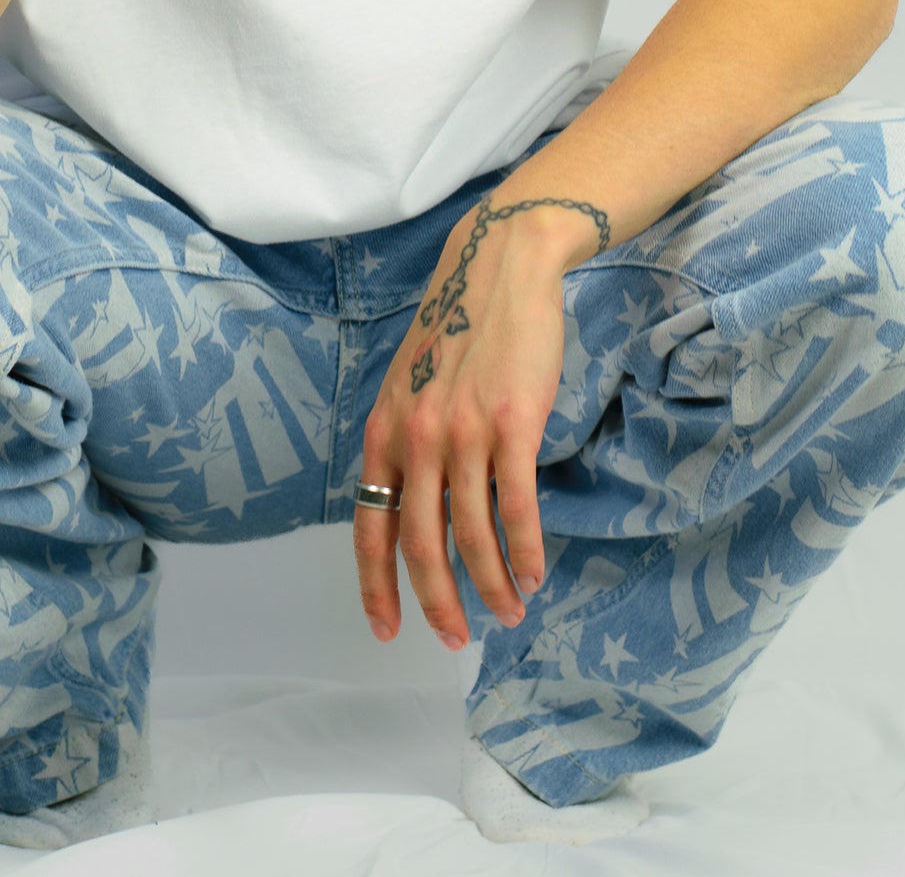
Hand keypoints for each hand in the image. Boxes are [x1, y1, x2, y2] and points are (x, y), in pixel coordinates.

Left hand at [353, 195, 568, 649]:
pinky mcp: (511, 424)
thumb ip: (407, 443)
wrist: (498, 266)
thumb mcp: (411, 385)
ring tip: (510, 609)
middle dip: (439, 604)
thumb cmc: (460, 327)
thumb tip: (414, 508)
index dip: (377, 586)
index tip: (388, 629)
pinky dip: (526, 551)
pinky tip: (535, 573)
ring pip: (473, 536)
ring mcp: (462, 432)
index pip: (370, 527)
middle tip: (458, 638)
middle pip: (421, 546)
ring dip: (493, 586)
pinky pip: (518, 508)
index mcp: (384, 431)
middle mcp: (415, 438)